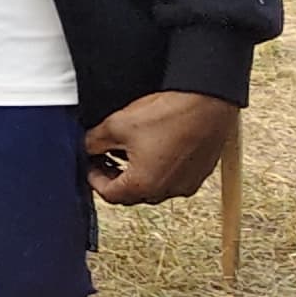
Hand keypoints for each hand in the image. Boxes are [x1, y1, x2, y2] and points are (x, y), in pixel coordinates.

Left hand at [82, 89, 241, 205]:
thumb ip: (93, 142)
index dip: (93, 178)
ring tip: (128, 150)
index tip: (89, 163)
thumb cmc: (168, 114)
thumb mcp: (116, 125)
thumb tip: (87, 148)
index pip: (108, 194)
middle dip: (114, 177)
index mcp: (144, 185)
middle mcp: (167, 191)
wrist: (208, 102)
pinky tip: (153, 148)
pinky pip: (173, 178)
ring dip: (136, 174)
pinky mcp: (200, 173)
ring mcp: (186, 184)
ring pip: (153, 187)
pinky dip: (158, 169)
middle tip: (104, 158)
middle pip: (131, 194)